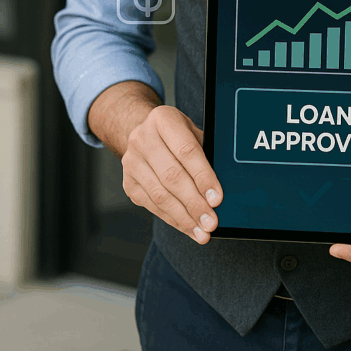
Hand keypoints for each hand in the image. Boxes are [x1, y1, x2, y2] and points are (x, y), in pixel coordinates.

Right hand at [121, 105, 222, 244]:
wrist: (144, 135)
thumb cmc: (176, 136)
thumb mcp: (193, 132)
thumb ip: (206, 152)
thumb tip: (221, 187)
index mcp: (163, 119)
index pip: (187, 151)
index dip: (203, 176)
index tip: (217, 198)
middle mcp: (143, 139)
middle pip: (172, 176)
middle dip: (194, 203)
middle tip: (211, 221)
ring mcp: (132, 162)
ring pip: (160, 195)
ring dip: (184, 217)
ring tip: (202, 231)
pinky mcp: (128, 183)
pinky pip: (152, 206)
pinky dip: (173, 219)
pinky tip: (188, 227)